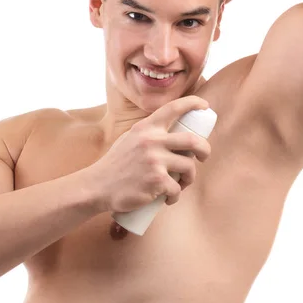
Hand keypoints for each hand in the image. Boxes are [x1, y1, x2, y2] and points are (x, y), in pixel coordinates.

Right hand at [87, 96, 211, 213]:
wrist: (97, 187)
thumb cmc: (116, 165)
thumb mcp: (130, 139)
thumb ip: (149, 135)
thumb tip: (174, 133)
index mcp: (146, 127)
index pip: (174, 108)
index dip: (193, 103)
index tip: (205, 106)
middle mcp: (152, 141)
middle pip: (193, 140)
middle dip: (205, 150)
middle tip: (203, 157)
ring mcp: (155, 160)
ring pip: (189, 167)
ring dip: (189, 178)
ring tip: (180, 184)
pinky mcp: (156, 180)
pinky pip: (177, 189)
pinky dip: (175, 196)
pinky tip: (167, 199)